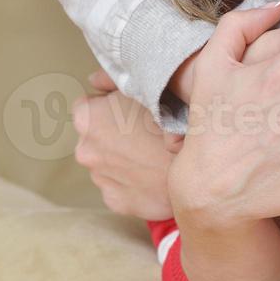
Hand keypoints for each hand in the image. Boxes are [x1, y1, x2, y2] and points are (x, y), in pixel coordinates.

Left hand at [72, 85, 173, 219]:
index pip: (87, 105)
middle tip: (143, 130)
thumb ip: (110, 80)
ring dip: (122, 157)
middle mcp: (85, 150)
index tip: (128, 108)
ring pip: (107, 161)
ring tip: (151, 152)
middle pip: (96, 135)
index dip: (109, 104)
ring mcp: (99, 178)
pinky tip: (151, 172)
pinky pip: (119, 185)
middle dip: (113, 132)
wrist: (193, 166)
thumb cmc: (169, 121)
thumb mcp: (141, 88)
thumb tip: (93, 79)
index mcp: (87, 118)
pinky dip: (131, 180)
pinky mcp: (114, 201)